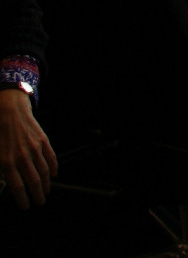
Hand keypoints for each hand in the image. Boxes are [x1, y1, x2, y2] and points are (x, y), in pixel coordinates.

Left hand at [0, 90, 55, 208]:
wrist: (8, 110)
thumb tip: (2, 183)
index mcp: (6, 162)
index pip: (17, 187)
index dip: (22, 199)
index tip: (25, 206)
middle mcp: (21, 157)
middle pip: (33, 182)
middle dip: (37, 195)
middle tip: (39, 203)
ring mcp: (34, 149)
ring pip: (43, 172)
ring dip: (46, 184)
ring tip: (46, 192)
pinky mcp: (42, 141)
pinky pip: (51, 158)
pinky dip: (53, 168)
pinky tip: (53, 175)